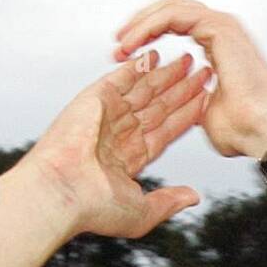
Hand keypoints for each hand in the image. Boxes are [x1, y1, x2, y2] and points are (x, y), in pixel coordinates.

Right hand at [28, 50, 209, 237]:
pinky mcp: (95, 98)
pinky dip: (137, 65)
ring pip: (144, 90)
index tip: (204, 102)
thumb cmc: (94, 208)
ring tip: (188, 60)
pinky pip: (120, 77)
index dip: (185, 116)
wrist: (62, 191)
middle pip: (159, 107)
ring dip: (166, 75)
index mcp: (129, 159)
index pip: (165, 132)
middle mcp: (120, 134)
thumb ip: (168, 202)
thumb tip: (192, 198)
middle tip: (202, 72)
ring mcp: (108, 115)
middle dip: (181, 90)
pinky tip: (154, 54)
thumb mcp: (142, 212)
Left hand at [114, 0, 266, 158]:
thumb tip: (181, 110)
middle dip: (140, 26)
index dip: (149, 36)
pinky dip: (150, 26)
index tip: (126, 56)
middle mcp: (220, 31)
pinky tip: (134, 43)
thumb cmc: (246, 130)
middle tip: (118, 45)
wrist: (265, 130)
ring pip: (171, 7)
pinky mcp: (218, 28)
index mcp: (219, 46)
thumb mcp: (206, 116)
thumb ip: (191, 104)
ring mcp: (220, 26)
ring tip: (121, 44)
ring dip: (141, 24)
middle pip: (171, 10)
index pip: (176, 25)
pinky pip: (175, 15)